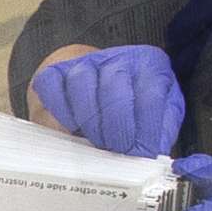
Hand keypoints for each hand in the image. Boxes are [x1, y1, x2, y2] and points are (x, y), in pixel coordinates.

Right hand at [27, 42, 185, 158]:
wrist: (103, 90)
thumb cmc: (134, 108)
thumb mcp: (159, 116)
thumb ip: (159, 132)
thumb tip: (151, 151)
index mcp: (150, 65)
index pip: (150, 94)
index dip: (146, 128)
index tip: (140, 152)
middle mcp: (118, 58)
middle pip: (114, 86)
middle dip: (116, 126)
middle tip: (117, 149)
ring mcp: (85, 63)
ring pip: (81, 81)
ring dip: (89, 119)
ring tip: (96, 141)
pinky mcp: (57, 71)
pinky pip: (52, 84)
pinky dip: (60, 109)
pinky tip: (72, 127)